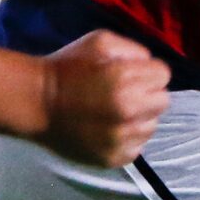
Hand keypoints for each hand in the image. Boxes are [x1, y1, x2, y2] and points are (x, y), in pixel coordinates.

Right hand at [36, 30, 169, 166]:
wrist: (36, 103)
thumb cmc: (67, 67)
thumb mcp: (99, 41)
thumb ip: (133, 49)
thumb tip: (150, 65)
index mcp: (125, 80)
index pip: (163, 75)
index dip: (148, 72)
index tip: (130, 74)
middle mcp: (128, 111)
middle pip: (162, 101)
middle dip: (147, 94)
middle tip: (124, 93)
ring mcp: (121, 139)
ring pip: (151, 125)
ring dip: (139, 118)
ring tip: (114, 113)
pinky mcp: (113, 158)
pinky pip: (137, 147)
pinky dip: (127, 138)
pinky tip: (108, 129)